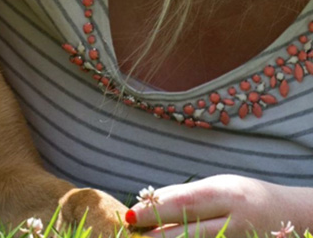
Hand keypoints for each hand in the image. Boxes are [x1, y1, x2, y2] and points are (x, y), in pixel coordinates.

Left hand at [125, 175, 312, 237]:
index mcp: (224, 192)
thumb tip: (152, 200)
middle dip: (157, 234)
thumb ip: (188, 195)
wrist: (292, 213)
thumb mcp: (218, 187)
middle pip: (189, 229)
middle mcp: (233, 218)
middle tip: (131, 234)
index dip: (155, 210)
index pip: (183, 201)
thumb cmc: (245, 196)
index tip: (129, 216)